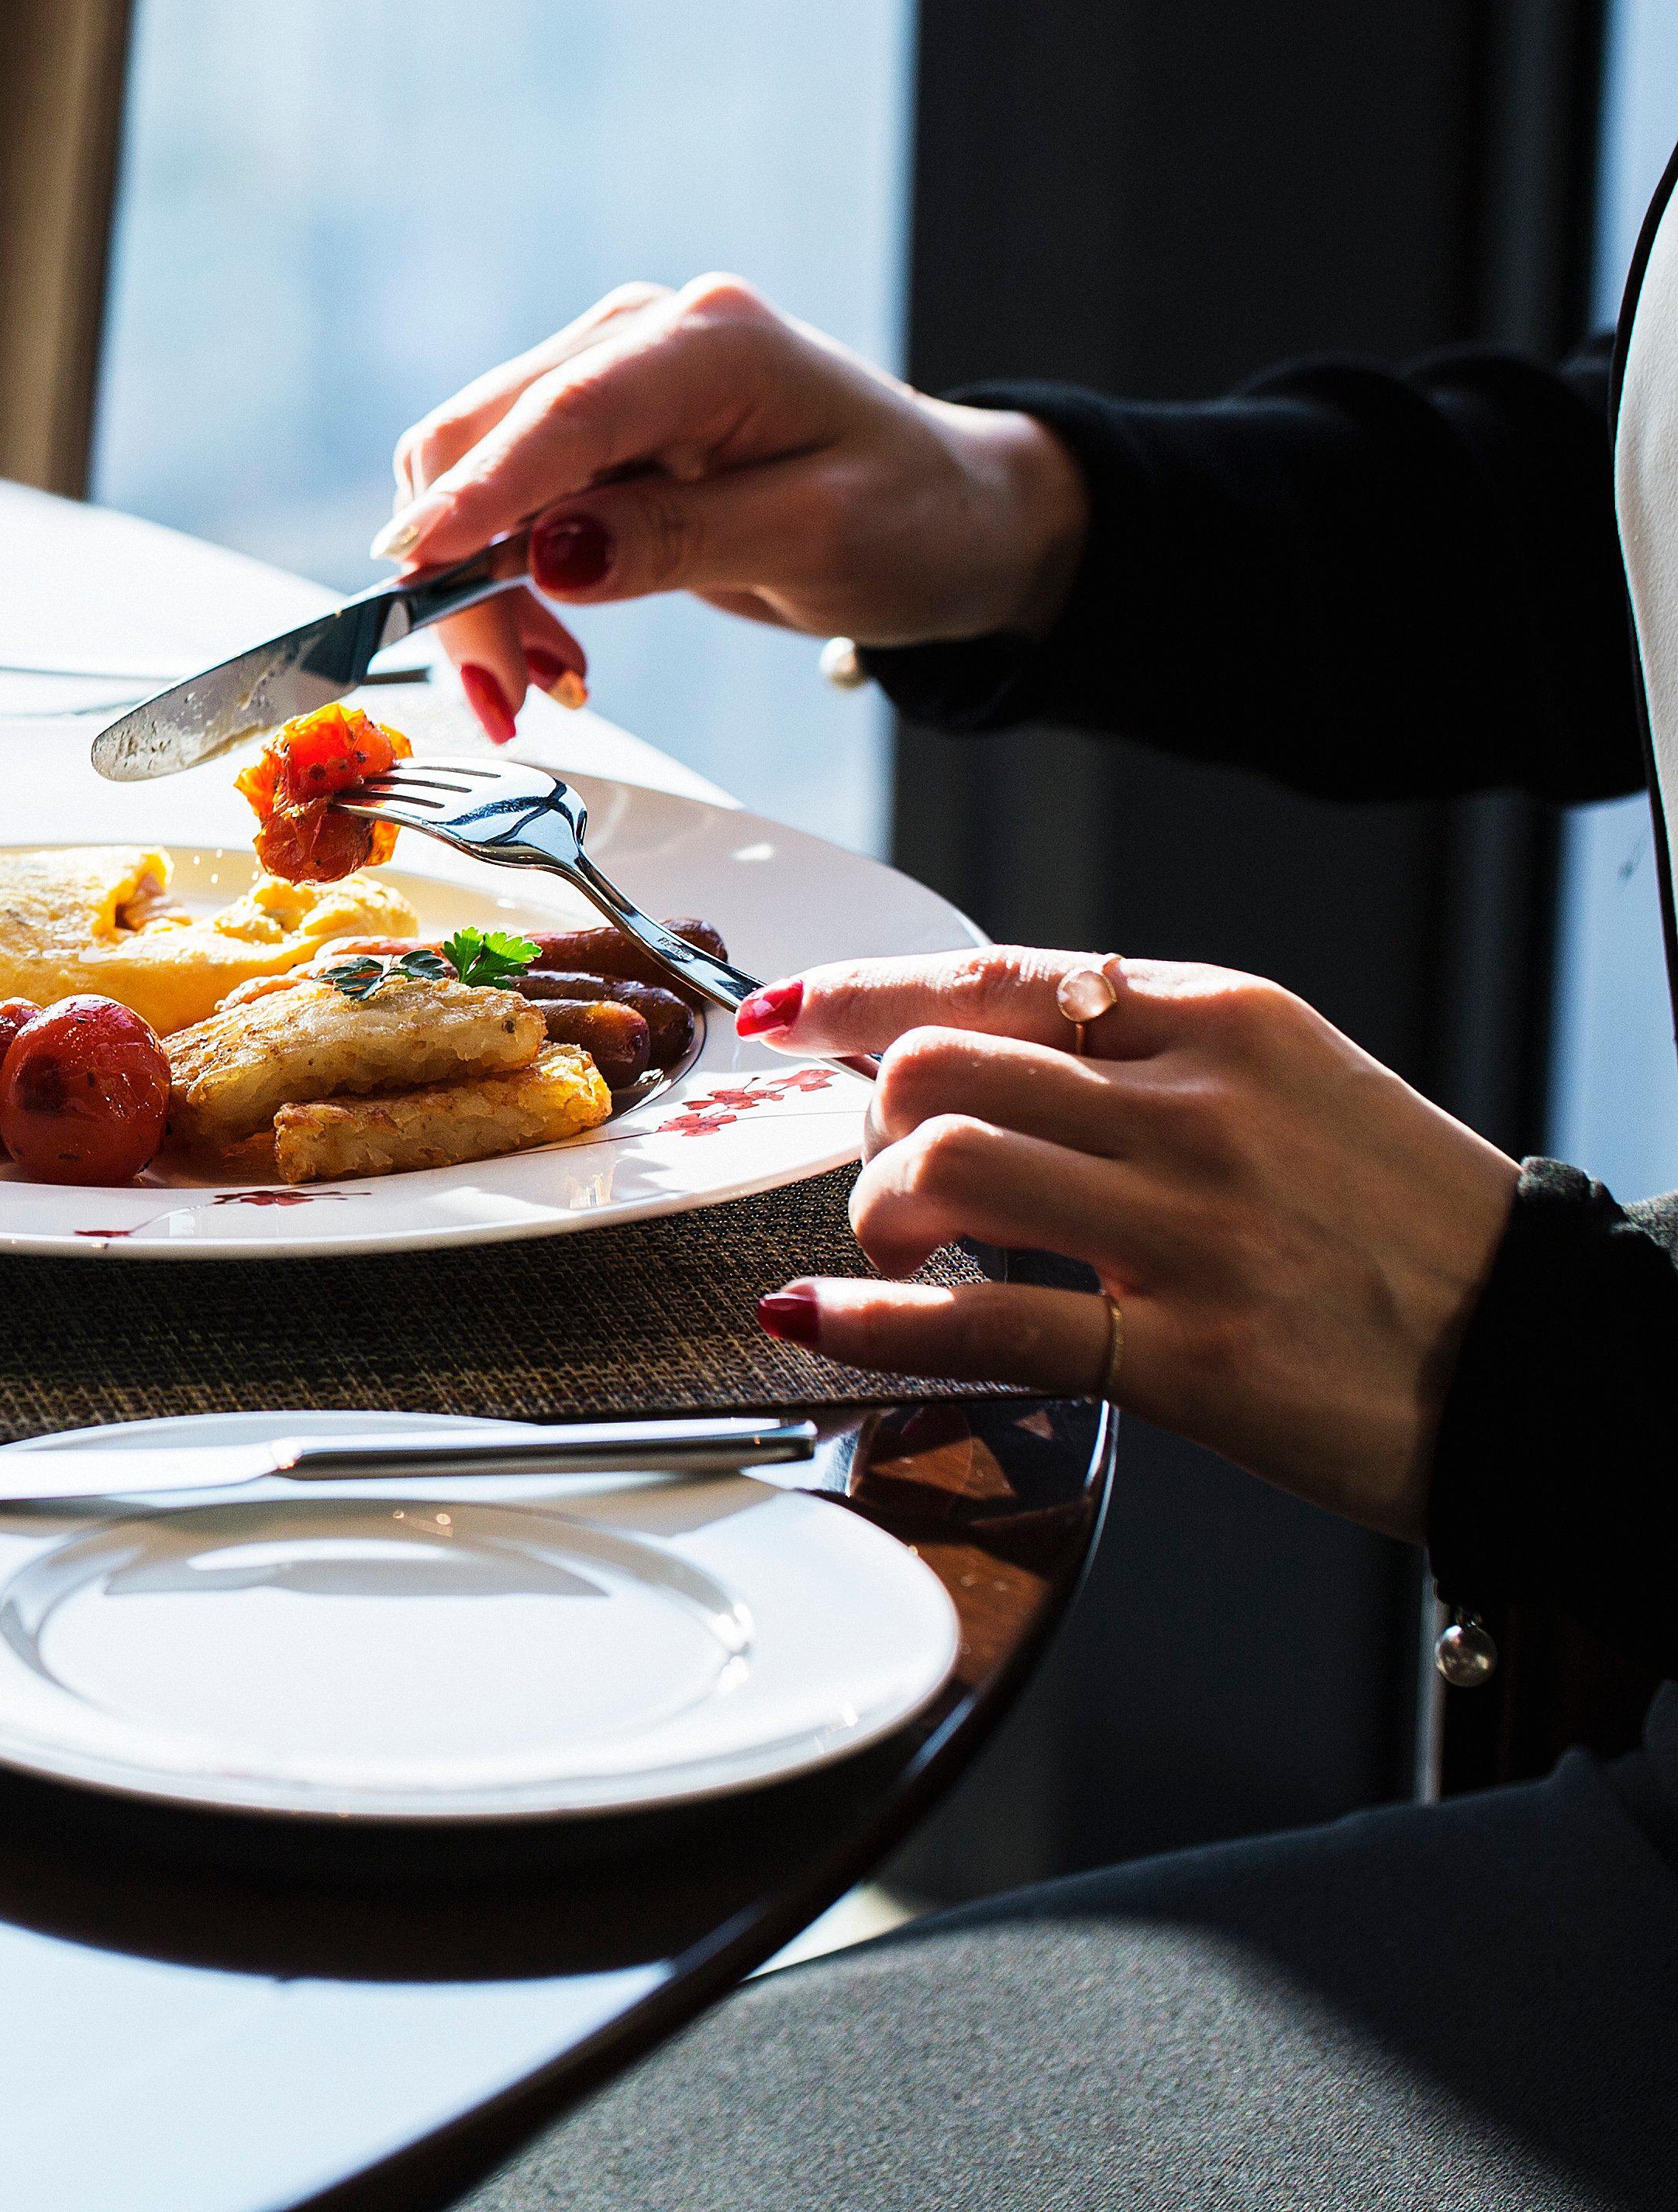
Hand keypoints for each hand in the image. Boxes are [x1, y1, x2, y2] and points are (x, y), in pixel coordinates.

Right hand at [372, 275, 1087, 741]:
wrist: (947, 514)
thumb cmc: (911, 520)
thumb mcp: (817, 540)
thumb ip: (678, 540)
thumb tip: (546, 556)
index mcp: (712, 342)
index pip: (565, 412)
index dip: (480, 492)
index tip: (415, 571)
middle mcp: (639, 334)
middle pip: (483, 438)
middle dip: (462, 570)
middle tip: (501, 695)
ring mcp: (604, 370)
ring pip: (466, 469)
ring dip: (473, 583)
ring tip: (541, 680)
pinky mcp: (585, 423)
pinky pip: (496, 493)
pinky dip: (495, 576)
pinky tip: (548, 640)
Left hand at [742, 948, 1519, 1539]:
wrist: (1550, 1358)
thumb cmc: (1409, 1226)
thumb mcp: (1295, 1086)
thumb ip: (1148, 1059)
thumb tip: (987, 1048)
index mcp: (1224, 1025)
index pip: (993, 977)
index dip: (860, 995)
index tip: (786, 1015)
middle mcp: (1200, 1110)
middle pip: (938, 1063)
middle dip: (867, 1114)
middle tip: (881, 1165)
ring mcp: (1192, 1231)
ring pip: (944, 1163)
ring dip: (875, 1207)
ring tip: (895, 1248)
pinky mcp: (1189, 1356)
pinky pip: (984, 1322)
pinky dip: (873, 1322)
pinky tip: (820, 1319)